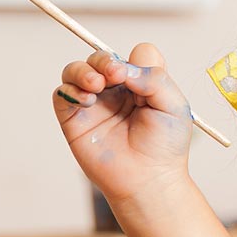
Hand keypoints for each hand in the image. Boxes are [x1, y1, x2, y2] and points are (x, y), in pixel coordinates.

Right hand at [52, 43, 192, 204]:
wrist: (148, 180)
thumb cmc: (165, 147)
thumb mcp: (174, 105)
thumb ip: (154, 77)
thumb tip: (123, 66)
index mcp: (141, 85)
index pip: (132, 56)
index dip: (133, 59)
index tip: (135, 74)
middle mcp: (116, 92)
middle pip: (100, 58)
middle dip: (104, 60)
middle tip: (115, 74)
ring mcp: (95, 104)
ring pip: (76, 71)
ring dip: (83, 70)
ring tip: (96, 84)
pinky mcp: (75, 120)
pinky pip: (62, 94)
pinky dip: (70, 89)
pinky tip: (88, 99)